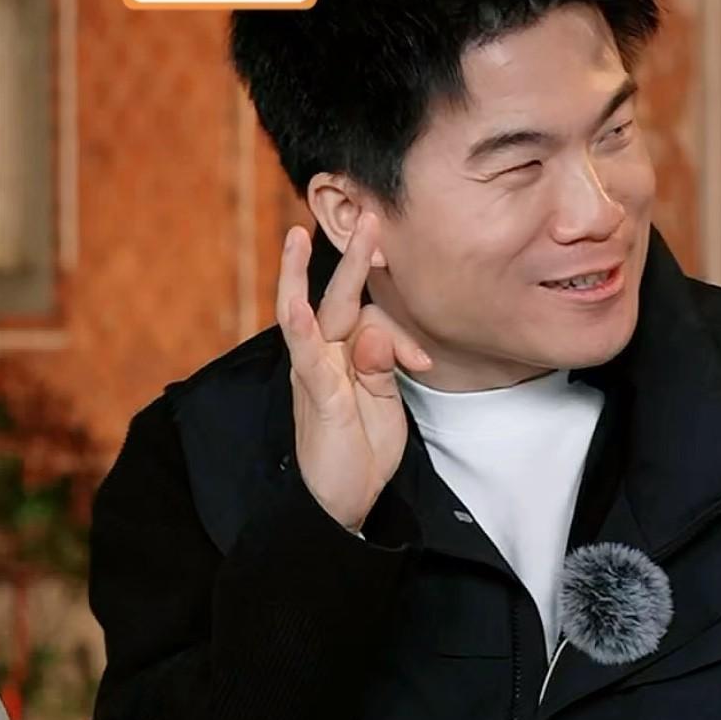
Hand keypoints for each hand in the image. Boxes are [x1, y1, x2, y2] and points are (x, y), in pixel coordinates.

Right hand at [276, 214, 431, 531]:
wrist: (342, 504)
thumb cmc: (361, 448)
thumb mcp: (384, 402)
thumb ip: (382, 365)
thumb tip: (377, 334)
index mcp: (342, 356)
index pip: (370, 318)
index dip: (400, 333)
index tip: (423, 365)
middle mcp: (322, 358)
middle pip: (334, 298)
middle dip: (350, 256)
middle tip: (367, 215)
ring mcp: (314, 375)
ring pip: (306, 315)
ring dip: (299, 274)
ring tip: (296, 237)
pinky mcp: (314, 398)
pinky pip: (305, 358)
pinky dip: (301, 331)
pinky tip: (297, 308)